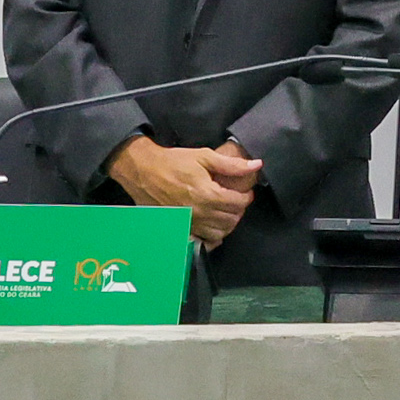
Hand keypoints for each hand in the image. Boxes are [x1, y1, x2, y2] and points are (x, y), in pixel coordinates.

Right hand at [108, 136, 257, 246]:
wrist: (143, 171)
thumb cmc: (173, 162)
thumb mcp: (204, 157)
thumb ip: (232, 165)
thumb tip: (255, 165)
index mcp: (207, 194)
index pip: (238, 203)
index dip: (246, 197)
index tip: (246, 192)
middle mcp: (198, 212)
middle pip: (230, 219)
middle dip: (238, 210)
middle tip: (237, 201)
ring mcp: (188, 223)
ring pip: (219, 233)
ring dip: (227, 223)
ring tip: (226, 212)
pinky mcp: (179, 228)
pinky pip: (201, 242)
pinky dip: (211, 238)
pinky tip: (212, 226)